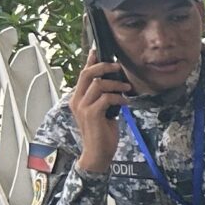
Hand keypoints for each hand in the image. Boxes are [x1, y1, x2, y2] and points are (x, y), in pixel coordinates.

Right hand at [70, 55, 135, 172]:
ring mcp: (83, 107)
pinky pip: (106, 98)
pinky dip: (118, 98)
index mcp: (78, 98)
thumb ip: (103, 98)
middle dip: (104, 66)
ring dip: (116, 84)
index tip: (97, 51)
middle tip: (118, 67)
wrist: (97, 153)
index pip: (82, 74)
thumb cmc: (101, 133)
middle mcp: (77, 100)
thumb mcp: (102, 112)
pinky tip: (125, 102)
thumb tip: (115, 85)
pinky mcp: (92, 114)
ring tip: (127, 89)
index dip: (90, 61)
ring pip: (98, 84)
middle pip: (87, 74)